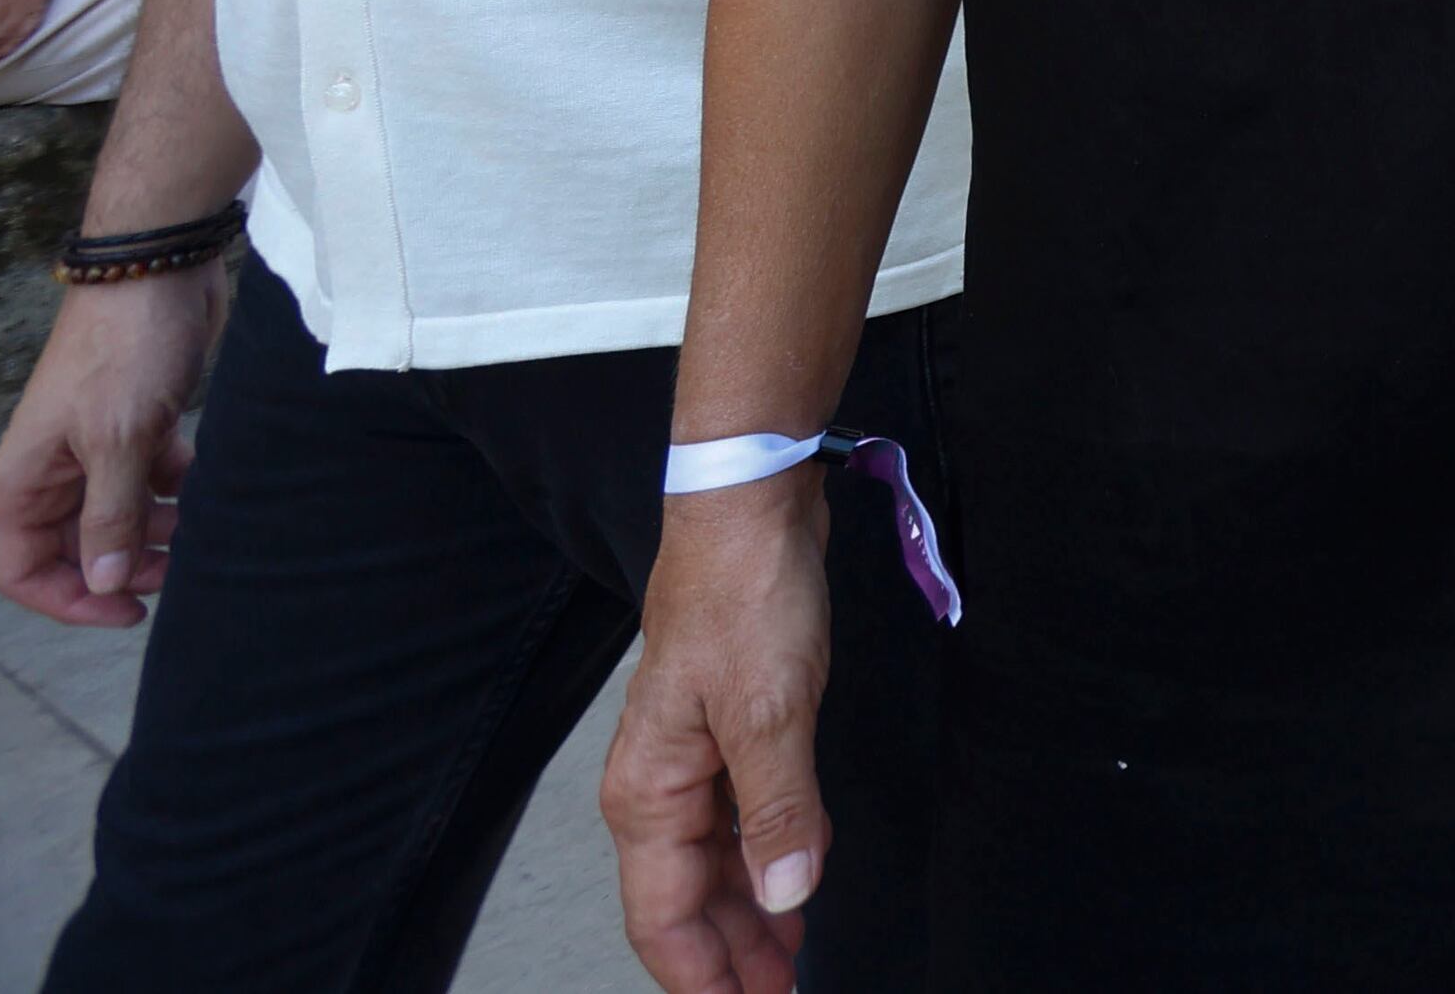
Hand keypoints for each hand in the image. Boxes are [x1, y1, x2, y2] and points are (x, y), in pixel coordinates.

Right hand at [0, 270, 217, 623]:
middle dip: (124, 568)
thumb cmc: (126, 350)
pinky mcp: (139, 426)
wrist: (160, 271)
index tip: (128, 610)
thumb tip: (103, 581)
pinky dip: (179, 493)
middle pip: (76, 549)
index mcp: (24, 481)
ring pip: (120, 517)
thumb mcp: (119, 442)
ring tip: (203, 531)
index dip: (70, 600)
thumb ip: (111, 516)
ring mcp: (96, 448)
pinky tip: (213, 493)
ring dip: (158, 533)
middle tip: (180, 572)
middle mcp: (53, 470)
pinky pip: (153, 482)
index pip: (24, 569)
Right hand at [606, 483, 834, 993]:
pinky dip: (771, 851)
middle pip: (687, 901)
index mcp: (650, 795)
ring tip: (794, 953)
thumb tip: (787, 894)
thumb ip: (781, 812)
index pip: (662, 919)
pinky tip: (804, 871)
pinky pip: (743, 816)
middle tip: (785, 992)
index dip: (704, 977)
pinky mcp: (730, 730)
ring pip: (717, 862)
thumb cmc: (744, 597)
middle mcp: (659, 786)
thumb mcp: (771, 712)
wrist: (750, 510)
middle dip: (732, 955)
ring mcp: (692, 759)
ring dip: (753, 910)